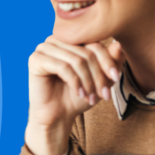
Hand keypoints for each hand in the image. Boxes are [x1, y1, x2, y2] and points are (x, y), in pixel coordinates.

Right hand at [25, 36, 122, 154]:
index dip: (108, 61)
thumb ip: (111, 61)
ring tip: (91, 97)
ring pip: (77, 60)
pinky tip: (79, 93)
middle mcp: (55, 40)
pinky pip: (63, 67)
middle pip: (87, 52)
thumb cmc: (77, 95)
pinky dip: (75, 82)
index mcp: (70, 39)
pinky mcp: (35, 60)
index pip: (95, 42)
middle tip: (104, 94)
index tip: (116, 79)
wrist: (58, 115)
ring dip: (88, 81)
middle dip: (98, 75)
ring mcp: (43, 48)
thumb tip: (118, 44)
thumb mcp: (100, 78)